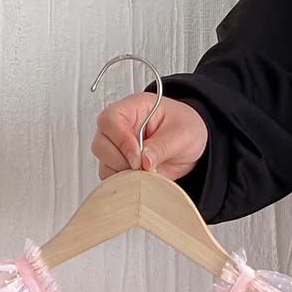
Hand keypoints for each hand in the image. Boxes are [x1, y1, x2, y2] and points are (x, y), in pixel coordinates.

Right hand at [92, 93, 207, 181]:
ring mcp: (116, 147)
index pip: (111, 120)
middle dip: (121, 161)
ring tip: (147, 172)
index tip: (137, 157)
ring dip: (123, 173)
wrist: (190, 144)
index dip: (121, 140)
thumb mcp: (182, 134)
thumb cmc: (185, 127)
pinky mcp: (118, 165)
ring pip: (104, 163)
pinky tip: (141, 178)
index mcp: (133, 108)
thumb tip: (144, 161)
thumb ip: (162, 146)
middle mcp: (119, 127)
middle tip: (144, 167)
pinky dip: (123, 182)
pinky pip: (110, 177)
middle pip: (100, 144)